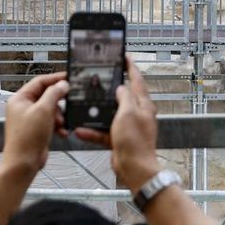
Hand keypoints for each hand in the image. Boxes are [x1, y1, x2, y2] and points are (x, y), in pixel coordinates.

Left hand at [1, 71, 66, 177]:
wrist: (23, 163)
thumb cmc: (26, 139)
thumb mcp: (44, 110)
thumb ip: (54, 94)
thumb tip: (62, 84)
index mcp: (20, 99)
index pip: (40, 81)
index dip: (55, 79)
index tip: (68, 78)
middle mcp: (23, 107)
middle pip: (46, 96)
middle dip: (58, 103)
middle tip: (69, 102)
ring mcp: (29, 119)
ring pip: (50, 109)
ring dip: (59, 116)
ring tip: (61, 123)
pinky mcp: (36, 130)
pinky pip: (50, 122)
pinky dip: (57, 125)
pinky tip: (61, 131)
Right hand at [76, 58, 160, 190]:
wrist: (133, 168)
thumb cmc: (135, 141)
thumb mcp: (128, 112)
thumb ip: (124, 97)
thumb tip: (121, 87)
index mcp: (143, 104)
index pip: (137, 79)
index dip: (130, 66)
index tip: (124, 56)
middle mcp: (137, 114)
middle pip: (123, 96)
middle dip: (110, 89)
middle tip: (100, 79)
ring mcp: (128, 126)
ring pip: (110, 114)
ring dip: (97, 112)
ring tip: (84, 106)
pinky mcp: (119, 139)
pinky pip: (103, 131)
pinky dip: (93, 130)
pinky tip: (81, 130)